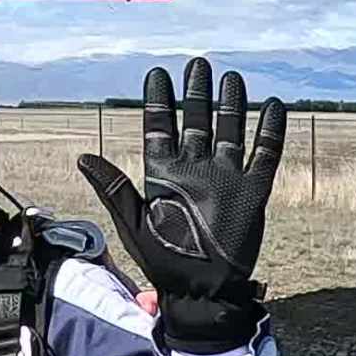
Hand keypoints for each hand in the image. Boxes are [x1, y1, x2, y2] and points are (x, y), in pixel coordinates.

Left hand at [76, 56, 282, 349]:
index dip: (159, 101)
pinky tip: (273, 106)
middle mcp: (196, 170)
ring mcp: (226, 178)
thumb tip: (82, 157)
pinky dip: (270, 132)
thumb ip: (114, 188)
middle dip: (197, 94)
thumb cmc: (163, 262)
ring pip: (230, 131)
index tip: (157, 74)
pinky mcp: (253, 191)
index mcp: (164, 174)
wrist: (202, 291)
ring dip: (231, 105)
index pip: (161, 127)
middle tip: (198, 63)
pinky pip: (265, 155)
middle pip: (196, 122)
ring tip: (231, 77)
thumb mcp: (133, 223)